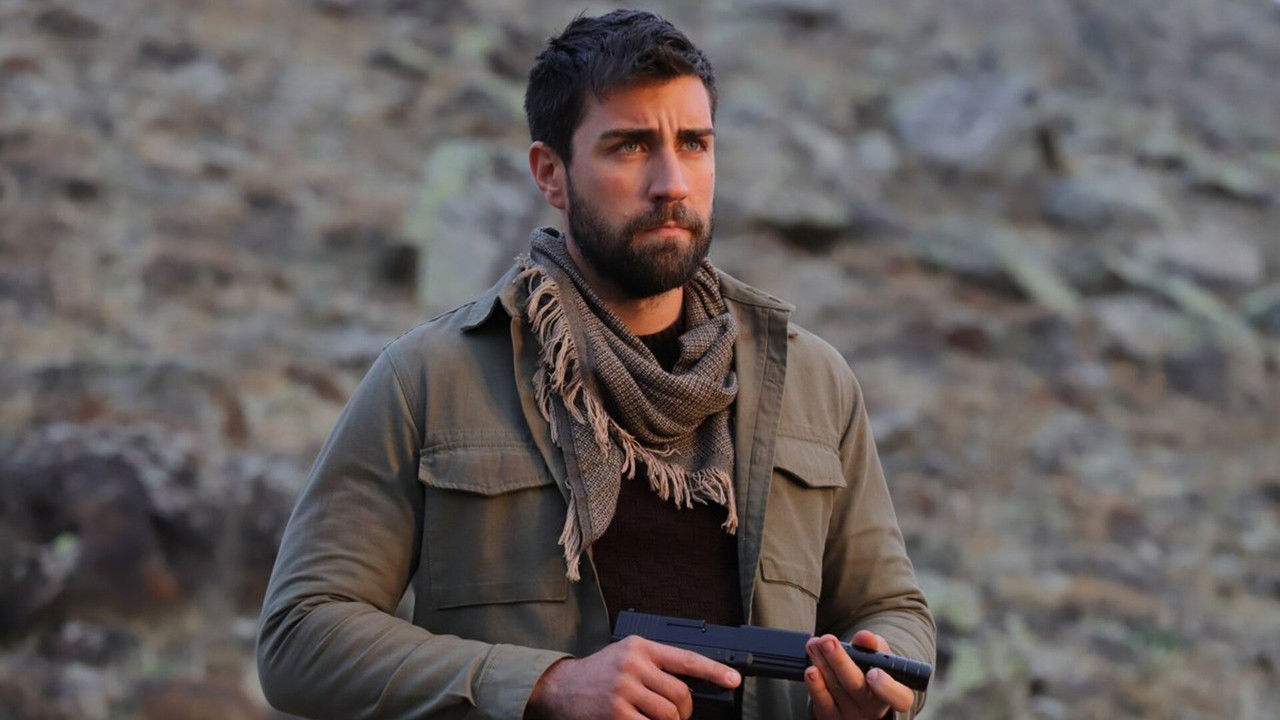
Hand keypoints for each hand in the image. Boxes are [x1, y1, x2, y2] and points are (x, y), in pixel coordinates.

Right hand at [524, 635, 740, 719]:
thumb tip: (689, 688)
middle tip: (677, 717)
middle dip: (684, 712)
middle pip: (680, 695)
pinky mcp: (616, 714)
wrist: (558, 689)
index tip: (734, 680)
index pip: (686, 658)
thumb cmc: (596, 676)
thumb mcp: (625, 658)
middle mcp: (633, 665)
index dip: (714, 671)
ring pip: (669, 715)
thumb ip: (655, 667)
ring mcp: (624, 690)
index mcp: (640, 647)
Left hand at [804, 631, 913, 719]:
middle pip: (856, 687)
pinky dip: (815, 684)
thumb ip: (874, 645)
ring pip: (835, 688)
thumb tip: (865, 637)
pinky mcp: (832, 717)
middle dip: (840, 661)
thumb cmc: (872, 671)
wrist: (856, 695)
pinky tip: (811, 668)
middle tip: (828, 641)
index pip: (899, 698)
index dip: (886, 687)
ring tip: (814, 645)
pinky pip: (822, 702)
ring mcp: (852, 715)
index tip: (873, 672)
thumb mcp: (879, 657)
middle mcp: (874, 709)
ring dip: (821, 663)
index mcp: (895, 694)